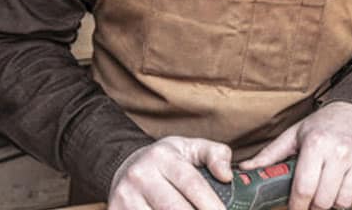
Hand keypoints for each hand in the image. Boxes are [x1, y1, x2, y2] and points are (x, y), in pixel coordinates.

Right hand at [108, 136, 232, 209]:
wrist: (126, 167)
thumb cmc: (166, 160)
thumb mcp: (190, 148)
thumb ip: (215, 155)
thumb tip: (227, 175)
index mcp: (162, 157)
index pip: (191, 183)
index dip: (210, 203)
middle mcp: (141, 175)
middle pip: (173, 208)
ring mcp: (125, 196)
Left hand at [239, 102, 351, 209]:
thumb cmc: (325, 124)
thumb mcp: (295, 134)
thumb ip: (271, 155)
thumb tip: (246, 169)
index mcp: (317, 143)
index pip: (304, 189)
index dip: (297, 206)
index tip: (296, 208)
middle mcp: (341, 150)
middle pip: (324, 200)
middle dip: (315, 205)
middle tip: (313, 199)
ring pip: (344, 202)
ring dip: (334, 202)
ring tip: (330, 190)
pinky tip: (346, 185)